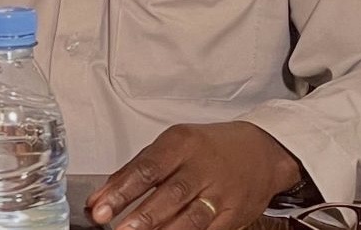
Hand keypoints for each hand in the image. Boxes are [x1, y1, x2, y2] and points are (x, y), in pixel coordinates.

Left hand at [87, 122, 300, 229]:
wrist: (261, 151)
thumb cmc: (209, 147)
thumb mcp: (174, 145)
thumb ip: (139, 168)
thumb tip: (104, 195)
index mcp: (181, 143)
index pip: (147, 167)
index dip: (122, 189)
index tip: (100, 207)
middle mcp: (201, 166)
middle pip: (169, 193)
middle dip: (140, 216)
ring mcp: (219, 192)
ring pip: (189, 217)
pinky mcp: (233, 214)